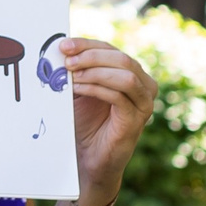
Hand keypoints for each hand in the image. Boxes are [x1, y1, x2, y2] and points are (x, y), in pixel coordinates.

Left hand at [58, 36, 156, 203]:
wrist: (89, 160)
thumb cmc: (86, 126)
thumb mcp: (80, 92)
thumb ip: (77, 72)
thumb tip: (61, 51)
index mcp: (130, 74)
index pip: (111, 50)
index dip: (87, 45)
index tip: (64, 45)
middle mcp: (143, 86)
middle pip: (121, 58)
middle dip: (91, 56)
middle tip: (67, 60)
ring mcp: (143, 103)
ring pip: (125, 74)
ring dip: (95, 71)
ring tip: (71, 76)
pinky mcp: (136, 119)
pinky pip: (119, 96)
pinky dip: (96, 89)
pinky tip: (78, 89)